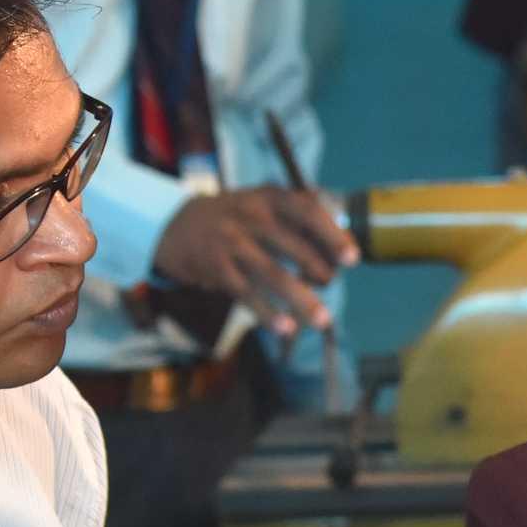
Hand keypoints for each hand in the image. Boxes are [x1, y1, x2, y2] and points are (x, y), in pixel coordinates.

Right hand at [152, 187, 354, 335]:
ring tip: (323, 320)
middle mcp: (249, 216)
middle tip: (329, 283)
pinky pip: (247, 294)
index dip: (332, 235)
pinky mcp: (215, 268)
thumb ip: (301, 215)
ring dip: (301, 300)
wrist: (173, 225)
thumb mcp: (262, 202)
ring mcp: (230, 242)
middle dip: (319, 271)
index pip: (306, 211)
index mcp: (267, 198)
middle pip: (294, 247)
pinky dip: (268, 313)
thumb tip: (344, 235)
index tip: (352, 259)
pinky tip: (286, 328)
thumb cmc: (235, 218)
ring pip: (272, 274)